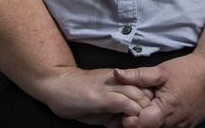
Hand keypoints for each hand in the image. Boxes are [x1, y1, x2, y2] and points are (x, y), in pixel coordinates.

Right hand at [36, 66, 153, 124]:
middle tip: (145, 123)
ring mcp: (108, 87)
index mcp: (118, 80)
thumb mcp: (101, 102)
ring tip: (136, 123)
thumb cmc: (77, 94)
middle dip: (149, 109)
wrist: (55, 83)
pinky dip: (130, 112)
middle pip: (145, 91)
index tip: (146, 118)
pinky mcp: (100, 96)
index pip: (144, 88)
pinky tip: (127, 120)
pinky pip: (123, 102)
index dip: (149, 104)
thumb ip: (117, 109)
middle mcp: (116, 80)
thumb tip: (131, 121)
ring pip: (137, 95)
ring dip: (142, 112)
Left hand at [113, 53, 204, 127]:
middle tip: (124, 109)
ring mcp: (182, 127)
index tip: (120, 109)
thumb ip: (138, 75)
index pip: (143, 125)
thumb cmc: (187, 70)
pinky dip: (159, 121)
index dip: (129, 119)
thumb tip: (116, 74)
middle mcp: (175, 124)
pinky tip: (153, 109)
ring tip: (138, 108)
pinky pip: (169, 127)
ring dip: (148, 121)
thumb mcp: (161, 70)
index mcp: (166, 109)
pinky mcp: (187, 126)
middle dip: (136, 121)